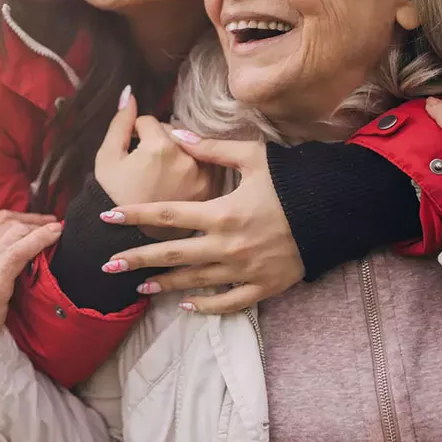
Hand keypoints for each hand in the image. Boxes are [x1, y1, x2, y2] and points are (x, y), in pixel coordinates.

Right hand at [0, 210, 61, 352]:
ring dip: (41, 230)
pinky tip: (56, 233)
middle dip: (36, 223)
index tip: (42, 219)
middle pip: (11, 223)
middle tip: (54, 226)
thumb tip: (18, 234)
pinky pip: (22, 249)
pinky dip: (42, 238)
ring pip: (18, 232)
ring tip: (57, 232)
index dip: (25, 216)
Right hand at [95, 88, 217, 238]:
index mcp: (160, 147)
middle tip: (146, 164)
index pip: (151, 122)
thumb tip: (130, 92)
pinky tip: (177, 180)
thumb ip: (120, 122)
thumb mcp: (107, 158)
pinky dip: (193, 166)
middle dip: (160, 141)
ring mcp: (202, 175)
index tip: (132, 151)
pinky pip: (204, 164)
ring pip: (191, 146)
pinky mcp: (211, 190)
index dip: (137, 133)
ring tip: (162, 172)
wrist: (128, 240)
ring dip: (179, 151)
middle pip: (174, 132)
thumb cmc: (113, 196)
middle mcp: (187, 159)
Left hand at [98, 134, 303, 313]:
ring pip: (194, 281)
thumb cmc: (292, 180)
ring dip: (164, 284)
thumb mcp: (254, 157)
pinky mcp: (263, 286)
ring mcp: (244, 270)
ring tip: (138, 286)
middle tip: (106, 267)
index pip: (167, 215)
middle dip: (136, 260)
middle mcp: (227, 246)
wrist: (335, 212)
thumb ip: (212, 148)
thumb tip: (177, 134)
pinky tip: (186, 306)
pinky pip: (228, 301)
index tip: (108, 217)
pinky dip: (205, 306)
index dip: (134, 215)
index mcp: (222, 213)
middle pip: (172, 254)